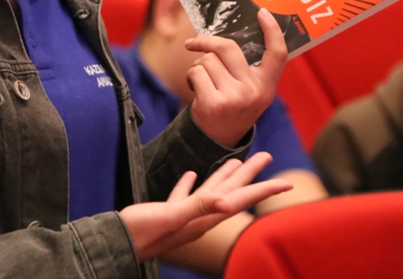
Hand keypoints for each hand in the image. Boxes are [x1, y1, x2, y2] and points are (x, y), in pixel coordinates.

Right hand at [120, 152, 292, 261]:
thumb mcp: (170, 216)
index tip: (286, 182)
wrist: (116, 245)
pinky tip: (191, 175)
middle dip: (251, 175)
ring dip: (225, 177)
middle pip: (232, 192)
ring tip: (238, 162)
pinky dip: (191, 185)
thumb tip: (226, 203)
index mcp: (204, 217)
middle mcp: (199, 217)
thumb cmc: (141, 232)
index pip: (240, 199)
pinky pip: (184, 197)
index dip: (263, 189)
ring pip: (211, 192)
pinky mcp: (166, 213)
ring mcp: (183, 216)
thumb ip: (196, 208)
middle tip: (266, 156)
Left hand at [185, 8, 287, 147]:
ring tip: (202, 81)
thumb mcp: (249, 90)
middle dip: (207, 42)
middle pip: (228, 48)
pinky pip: (196, 72)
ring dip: (198, 66)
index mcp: (267, 86)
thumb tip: (227, 34)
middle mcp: (254, 91)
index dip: (272, 31)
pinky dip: (190, 76)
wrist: (216, 140)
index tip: (263, 13)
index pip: (278, 54)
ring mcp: (235, 97)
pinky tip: (195, 89)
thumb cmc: (231, 105)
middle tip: (194, 43)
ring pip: (207, 60)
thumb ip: (247, 67)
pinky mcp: (214, 103)